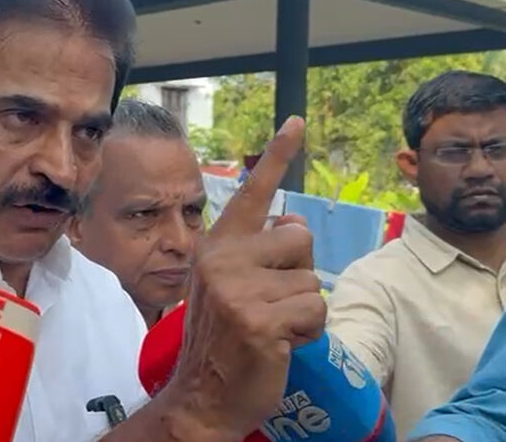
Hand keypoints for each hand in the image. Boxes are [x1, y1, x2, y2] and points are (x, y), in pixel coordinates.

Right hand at [164, 117, 325, 440]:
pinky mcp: (260, 318)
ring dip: (303, 307)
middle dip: (298, 271)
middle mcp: (222, 258)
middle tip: (271, 301)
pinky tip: (280, 344)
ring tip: (273, 327)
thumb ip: (255, 251)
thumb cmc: (222, 339)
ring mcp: (238, 288)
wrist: (201, 395)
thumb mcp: (228, 286)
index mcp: (215, 245)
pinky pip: (315, 308)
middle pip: (299, 236)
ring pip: (312, 278)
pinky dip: (309, 331)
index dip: (277, 156)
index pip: (250, 193)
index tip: (297, 122)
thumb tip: (293, 221)